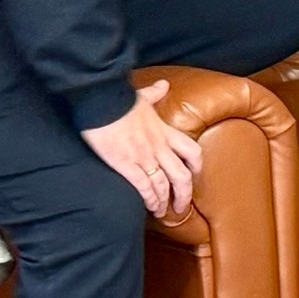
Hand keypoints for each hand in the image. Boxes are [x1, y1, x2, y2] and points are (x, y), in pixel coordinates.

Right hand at [82, 79, 204, 216]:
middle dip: (184, 195)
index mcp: (164, 131)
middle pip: (182, 176)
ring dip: (165, 202)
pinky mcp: (126, 164)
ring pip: (164, 185)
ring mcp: (144, 157)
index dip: (197, 166)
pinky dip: (150, 199)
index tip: (194, 175)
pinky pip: (145, 187)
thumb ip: (155, 94)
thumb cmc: (119, 99)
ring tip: (163, 212)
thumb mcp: (141, 96)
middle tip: (182, 207)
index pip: (192, 151)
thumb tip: (164, 85)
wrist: (101, 101)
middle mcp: (159, 147)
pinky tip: (150, 208)